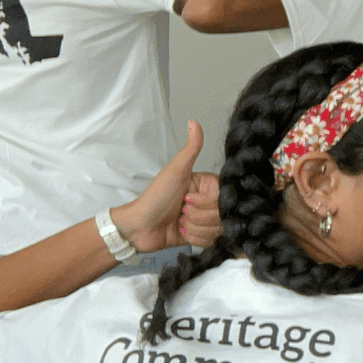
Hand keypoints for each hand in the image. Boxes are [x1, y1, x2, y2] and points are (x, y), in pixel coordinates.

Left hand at [112, 122, 218, 251]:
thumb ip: (190, 149)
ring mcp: (206, 220)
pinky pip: (212, 240)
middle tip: (181, 212)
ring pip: (218, 229)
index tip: (187, 200)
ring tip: (179, 223)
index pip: (224, 197)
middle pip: (222, 215)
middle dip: (198, 217)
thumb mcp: (175, 171)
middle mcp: (209, 202)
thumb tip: (194, 122)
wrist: (138, 228)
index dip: (207, 202)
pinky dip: (195, 239)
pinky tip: (181, 233)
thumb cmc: (154, 197)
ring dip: (195, 229)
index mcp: (206, 186)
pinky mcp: (203, 236)